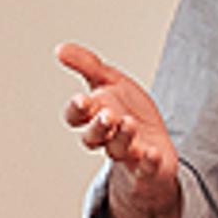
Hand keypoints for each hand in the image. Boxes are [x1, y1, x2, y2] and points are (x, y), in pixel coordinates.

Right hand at [56, 42, 180, 217]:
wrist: (157, 143)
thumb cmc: (130, 112)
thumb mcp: (111, 82)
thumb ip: (88, 66)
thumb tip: (60, 49)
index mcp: (95, 116)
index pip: (76, 117)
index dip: (76, 111)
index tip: (81, 100)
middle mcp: (108, 138)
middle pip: (93, 138)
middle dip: (98, 126)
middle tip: (107, 115)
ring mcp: (128, 154)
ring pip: (119, 149)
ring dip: (123, 137)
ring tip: (128, 123)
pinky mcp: (149, 167)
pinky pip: (146, 168)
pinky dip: (148, 162)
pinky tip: (152, 152)